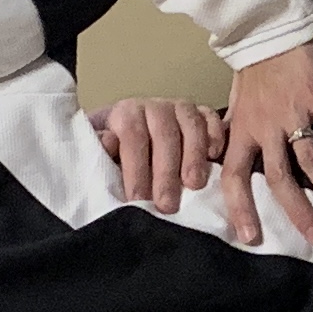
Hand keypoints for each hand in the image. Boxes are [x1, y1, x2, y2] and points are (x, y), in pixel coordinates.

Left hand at [89, 95, 225, 212]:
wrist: (130, 140)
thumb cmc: (116, 155)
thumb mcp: (96, 153)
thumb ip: (99, 151)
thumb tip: (109, 142)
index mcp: (126, 113)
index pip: (132, 135)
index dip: (135, 168)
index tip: (137, 199)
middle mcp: (155, 107)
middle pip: (164, 134)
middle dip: (166, 172)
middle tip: (167, 205)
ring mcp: (181, 109)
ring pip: (191, 126)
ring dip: (194, 157)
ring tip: (194, 186)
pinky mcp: (202, 114)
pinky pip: (212, 120)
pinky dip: (216, 136)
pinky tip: (215, 156)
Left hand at [220, 38, 312, 245]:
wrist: (271, 27)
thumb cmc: (253, 66)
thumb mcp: (234, 102)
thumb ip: (233, 132)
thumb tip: (223, 157)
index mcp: (242, 130)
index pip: (236, 177)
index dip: (241, 209)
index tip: (251, 237)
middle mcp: (266, 127)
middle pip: (280, 180)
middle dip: (299, 213)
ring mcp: (294, 114)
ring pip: (312, 163)